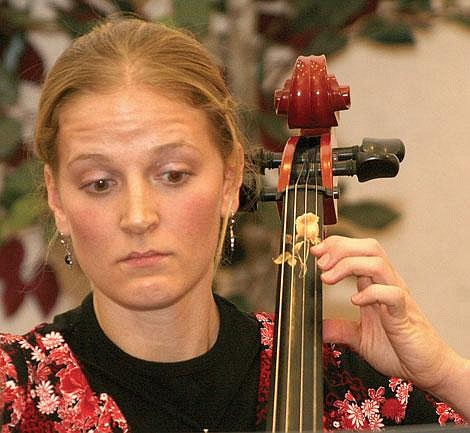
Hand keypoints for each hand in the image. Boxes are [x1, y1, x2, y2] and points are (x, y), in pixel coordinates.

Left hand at [310, 236, 463, 396]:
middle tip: (319, 263)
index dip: (336, 245)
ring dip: (348, 265)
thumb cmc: (398, 350)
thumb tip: (317, 327)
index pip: (358, 250)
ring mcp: (397, 297)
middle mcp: (387, 284)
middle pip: (369, 248)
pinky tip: (355, 301)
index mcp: (376, 284)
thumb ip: (339, 329)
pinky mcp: (404, 315)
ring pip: (378, 263)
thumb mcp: (359, 338)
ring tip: (327, 278)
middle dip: (340, 248)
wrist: (427, 369)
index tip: (315, 252)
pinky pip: (392, 294)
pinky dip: (371, 293)